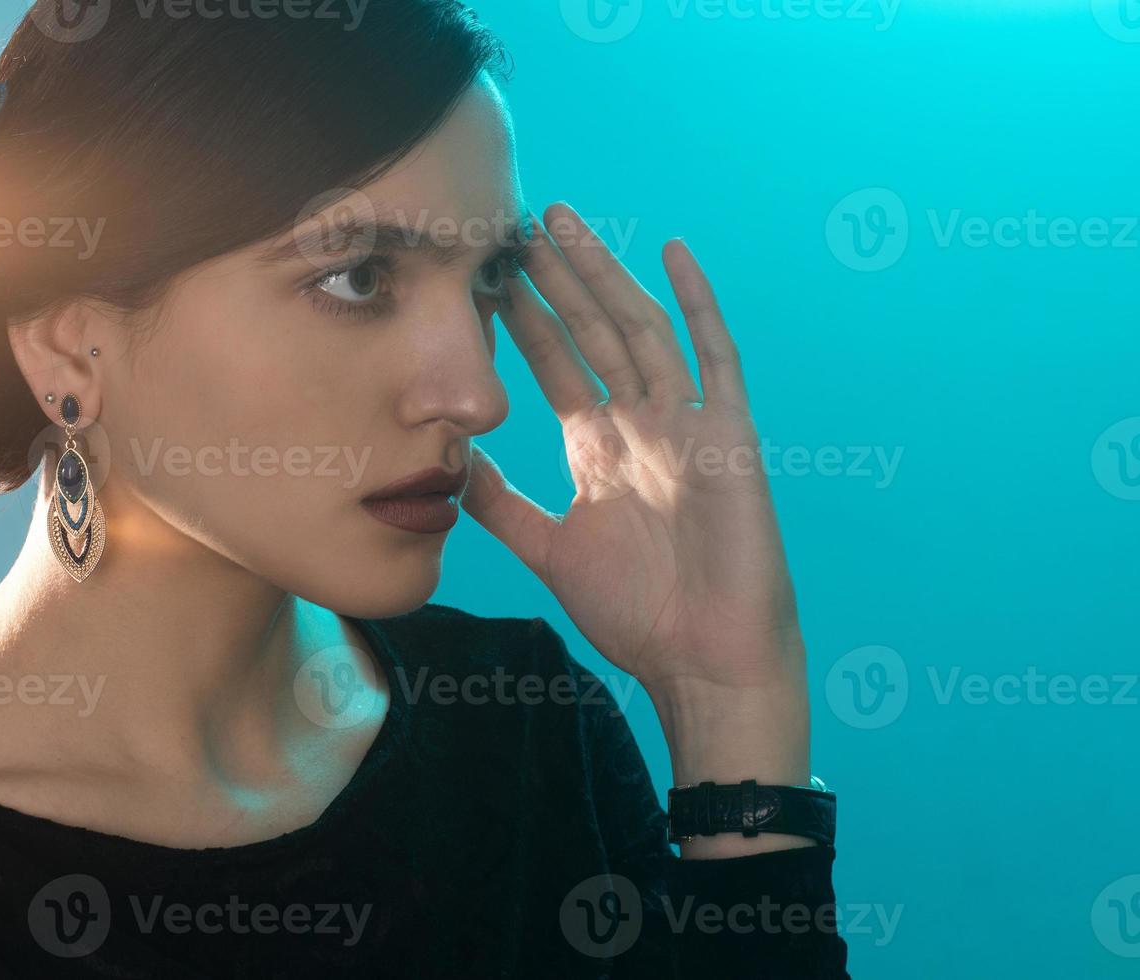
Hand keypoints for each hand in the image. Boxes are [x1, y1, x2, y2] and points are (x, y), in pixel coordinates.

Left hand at [462, 204, 811, 828]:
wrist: (702, 660)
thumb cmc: (636, 613)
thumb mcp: (550, 547)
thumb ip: (503, 504)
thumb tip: (450, 464)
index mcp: (599, 448)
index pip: (555, 364)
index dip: (522, 319)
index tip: (485, 273)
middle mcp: (640, 424)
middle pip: (592, 333)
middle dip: (556, 280)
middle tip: (518, 223)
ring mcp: (686, 424)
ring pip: (639, 330)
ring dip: (603, 276)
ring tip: (566, 223)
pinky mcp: (729, 435)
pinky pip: (716, 357)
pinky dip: (698, 305)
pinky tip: (674, 254)